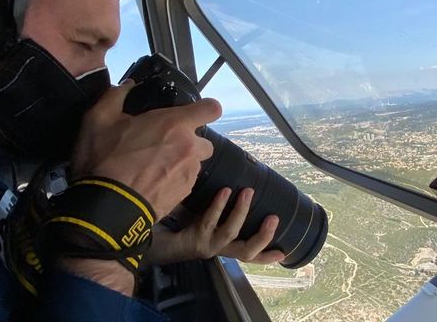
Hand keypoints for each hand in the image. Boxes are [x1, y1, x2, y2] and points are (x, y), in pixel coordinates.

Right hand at [71, 80, 221, 219]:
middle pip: (204, 141)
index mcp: (175, 124)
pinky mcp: (184, 194)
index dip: (207, 109)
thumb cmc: (104, 161)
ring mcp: (189, 173)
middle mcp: (189, 148)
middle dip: (189, 142)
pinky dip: (175, 181)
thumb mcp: (98, 119)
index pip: (212, 108)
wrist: (106, 207)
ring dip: (182, 162)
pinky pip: (186, 182)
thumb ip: (116, 96)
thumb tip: (127, 86)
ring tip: (155, 167)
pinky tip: (153, 182)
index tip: (197, 112)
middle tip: (164, 145)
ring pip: (195, 163)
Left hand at [147, 188, 285, 264]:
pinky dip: (219, 205)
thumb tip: (235, 180)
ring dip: (241, 212)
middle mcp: (218, 249)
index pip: (250, 255)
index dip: (267, 254)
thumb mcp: (206, 219)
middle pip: (247, 252)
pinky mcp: (194, 237)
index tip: (284, 252)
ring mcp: (207, 244)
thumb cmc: (183, 224)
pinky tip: (225, 191)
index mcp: (225, 246)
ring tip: (248, 192)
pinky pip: (210, 220)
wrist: (152, 238)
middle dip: (263, 236)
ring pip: (231, 233)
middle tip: (274, 218)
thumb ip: (220, 210)